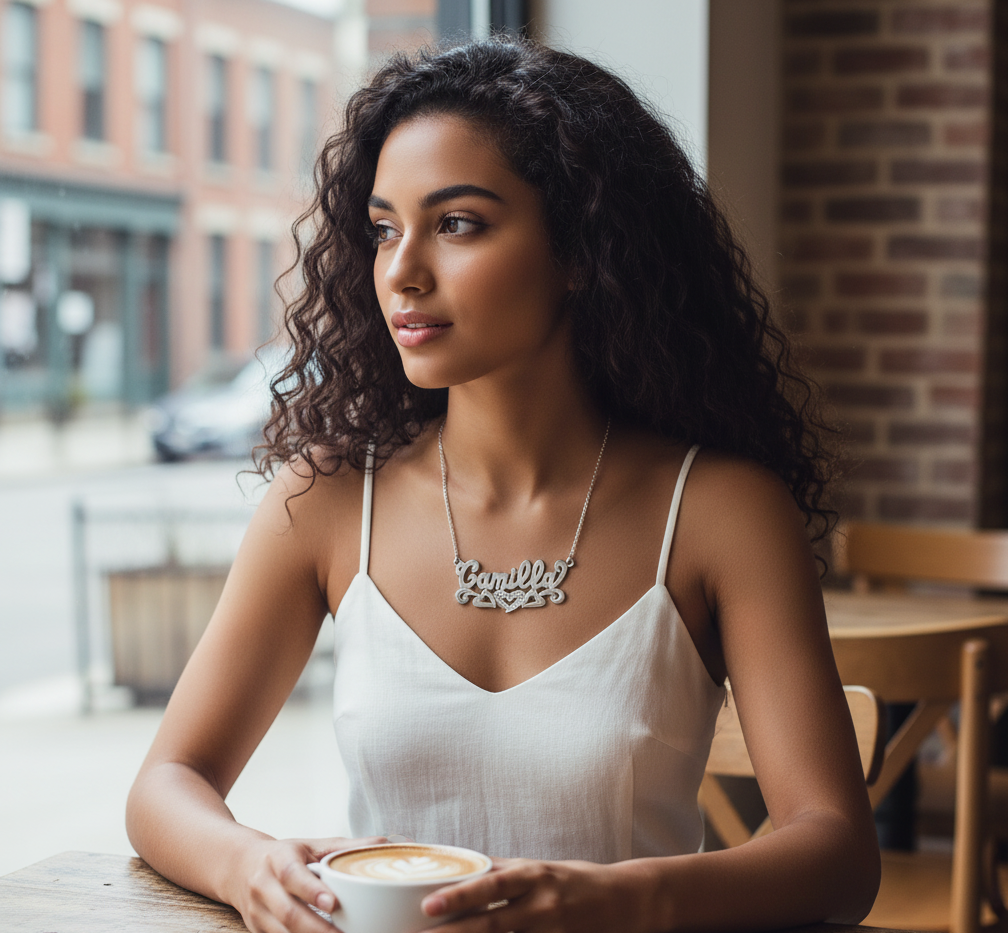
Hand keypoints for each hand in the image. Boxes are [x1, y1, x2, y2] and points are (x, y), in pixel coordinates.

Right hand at [232, 835, 386, 932]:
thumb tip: (382, 843)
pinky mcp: (257, 931)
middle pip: (288, 913)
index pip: (292, 876)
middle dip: (316, 929)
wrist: (239, 867)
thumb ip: (344, 847)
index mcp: (278, 860)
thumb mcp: (310, 845)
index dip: (311, 890)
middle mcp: (264, 887)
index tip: (333, 903)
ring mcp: (258, 913)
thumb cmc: (283, 855)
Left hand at [420, 857, 648, 932]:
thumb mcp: (536, 868)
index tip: (428, 905)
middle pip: (492, 921)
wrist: (623, 900)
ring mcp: (551, 931)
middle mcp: (540, 903)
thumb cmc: (571, 880)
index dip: (459, 896)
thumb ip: (498, 870)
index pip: (489, 885)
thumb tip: (456, 862)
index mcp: (531, 875)